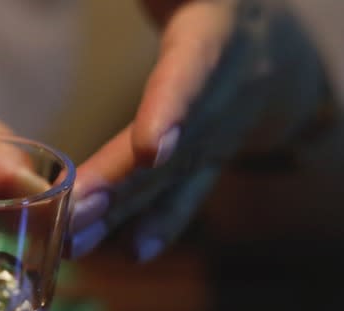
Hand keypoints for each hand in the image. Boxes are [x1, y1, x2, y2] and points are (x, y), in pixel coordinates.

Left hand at [66, 0, 333, 260]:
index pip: (197, 65)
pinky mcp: (209, 154)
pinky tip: (130, 250)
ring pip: (175, 174)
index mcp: (217, 26)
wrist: (266, 32)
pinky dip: (159, 223)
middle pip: (177, 136)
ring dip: (128, 211)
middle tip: (77, 212)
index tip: (154, 145)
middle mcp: (224, 85)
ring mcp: (220, 127)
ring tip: (82, 242)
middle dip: (127, 179)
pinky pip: (188, 193)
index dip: (176, 104)